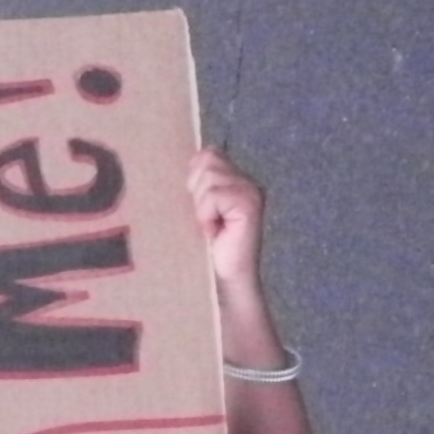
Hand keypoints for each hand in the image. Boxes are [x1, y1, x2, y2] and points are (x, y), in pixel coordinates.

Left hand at [187, 147, 264, 302]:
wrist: (224, 279)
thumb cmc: (206, 248)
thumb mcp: (196, 210)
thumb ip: (196, 186)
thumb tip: (182, 161)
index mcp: (235, 180)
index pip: (207, 154)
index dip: (194, 178)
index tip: (198, 207)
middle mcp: (246, 182)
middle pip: (206, 160)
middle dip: (196, 191)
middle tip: (206, 219)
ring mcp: (250, 191)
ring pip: (208, 179)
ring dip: (201, 206)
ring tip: (210, 226)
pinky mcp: (248, 205)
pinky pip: (213, 196)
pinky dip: (206, 215)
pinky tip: (214, 231)